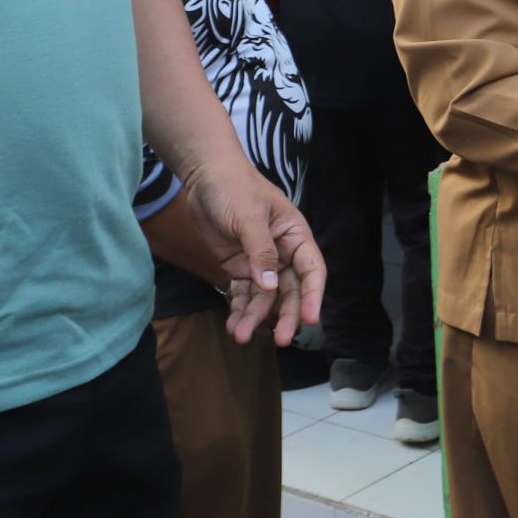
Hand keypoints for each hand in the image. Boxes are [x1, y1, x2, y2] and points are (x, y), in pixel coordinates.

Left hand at [183, 161, 326, 347]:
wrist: (204, 177)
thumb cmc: (234, 188)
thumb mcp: (249, 216)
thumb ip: (260, 251)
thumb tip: (270, 286)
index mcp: (295, 235)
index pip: (311, 270)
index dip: (313, 295)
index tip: (310, 319)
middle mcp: (283, 253)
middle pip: (290, 290)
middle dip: (285, 315)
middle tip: (281, 340)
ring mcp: (260, 262)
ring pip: (264, 297)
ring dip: (256, 317)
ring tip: (241, 336)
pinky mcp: (239, 268)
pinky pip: (243, 294)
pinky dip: (239, 310)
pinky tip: (233, 326)